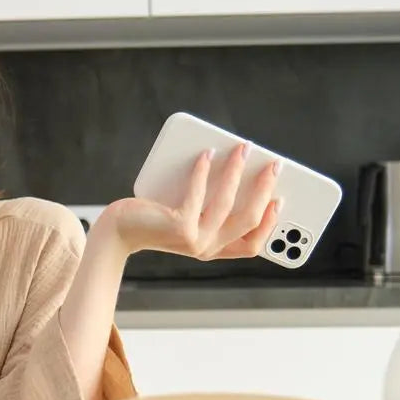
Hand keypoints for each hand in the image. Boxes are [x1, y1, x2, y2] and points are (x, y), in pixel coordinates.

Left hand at [102, 144, 282, 259]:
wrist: (119, 231)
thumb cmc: (155, 219)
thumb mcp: (189, 217)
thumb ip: (211, 206)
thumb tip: (238, 171)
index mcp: (214, 250)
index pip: (252, 245)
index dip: (270, 223)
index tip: (280, 198)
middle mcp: (207, 249)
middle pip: (248, 220)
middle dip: (264, 189)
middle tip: (274, 164)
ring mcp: (194, 240)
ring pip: (227, 204)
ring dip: (237, 172)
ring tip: (242, 149)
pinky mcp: (178, 227)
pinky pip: (198, 194)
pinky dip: (204, 171)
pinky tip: (207, 154)